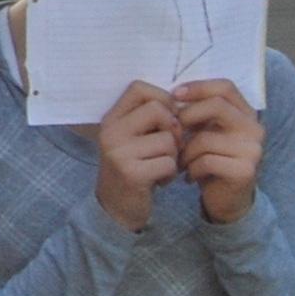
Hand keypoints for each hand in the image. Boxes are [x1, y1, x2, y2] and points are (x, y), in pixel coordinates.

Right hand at [93, 82, 180, 231]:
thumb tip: (183, 100)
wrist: (116, 208)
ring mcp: (119, 152)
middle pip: (158, 110)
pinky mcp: (131, 173)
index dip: (162, 98)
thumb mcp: (134, 137)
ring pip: (168, 139)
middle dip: (173, 128)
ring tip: (162, 166)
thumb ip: (150, 118)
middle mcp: (111, 131)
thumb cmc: (133, 167)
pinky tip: (161, 181)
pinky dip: (171, 173)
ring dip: (173, 155)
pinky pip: (168, 162)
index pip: (139, 88)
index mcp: (111, 118)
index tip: (168, 117)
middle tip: (170, 146)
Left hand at [173, 76, 263, 224]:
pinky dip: (191, 168)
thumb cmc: (212, 161)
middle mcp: (255, 129)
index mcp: (246, 114)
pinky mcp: (245, 171)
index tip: (173, 94)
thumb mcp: (206, 132)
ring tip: (179, 161)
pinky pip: (206, 161)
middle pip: (217, 105)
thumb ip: (198, 113)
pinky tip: (189, 176)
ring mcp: (253, 150)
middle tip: (172, 131)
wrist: (227, 200)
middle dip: (187, 115)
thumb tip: (174, 94)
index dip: (198, 87)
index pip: (225, 87)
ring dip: (184, 151)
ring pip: (205, 138)